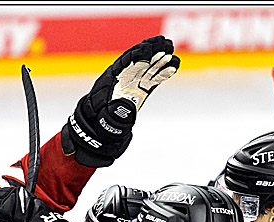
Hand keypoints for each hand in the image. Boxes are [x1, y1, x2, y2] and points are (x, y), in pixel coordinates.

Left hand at [62, 35, 179, 167]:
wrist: (100, 128)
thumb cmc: (100, 122)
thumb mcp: (105, 120)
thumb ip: (116, 114)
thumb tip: (126, 107)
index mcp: (111, 81)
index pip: (124, 64)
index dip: (135, 56)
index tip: (147, 50)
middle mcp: (123, 79)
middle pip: (138, 60)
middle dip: (150, 50)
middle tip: (164, 42)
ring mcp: (134, 84)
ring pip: (148, 67)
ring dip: (159, 58)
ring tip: (171, 48)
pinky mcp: (142, 90)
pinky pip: (154, 79)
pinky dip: (163, 73)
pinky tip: (173, 66)